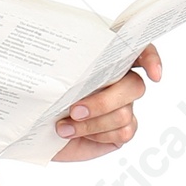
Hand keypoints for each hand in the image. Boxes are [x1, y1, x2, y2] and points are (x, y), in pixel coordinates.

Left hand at [51, 44, 161, 162]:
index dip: (151, 58)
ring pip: (124, 113)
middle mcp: (120, 82)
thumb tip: (75, 65)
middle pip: (135, 86)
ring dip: (92, 123)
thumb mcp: (49, 76)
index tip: (152, 72)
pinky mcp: (121, 130)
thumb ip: (67, 66)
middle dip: (103, 102)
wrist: (33, 128)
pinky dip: (97, 134)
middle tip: (74, 110)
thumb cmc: (42, 96)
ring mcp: (123, 107)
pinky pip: (123, 132)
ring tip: (64, 126)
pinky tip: (77, 134)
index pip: (139, 50)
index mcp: (105, 61)